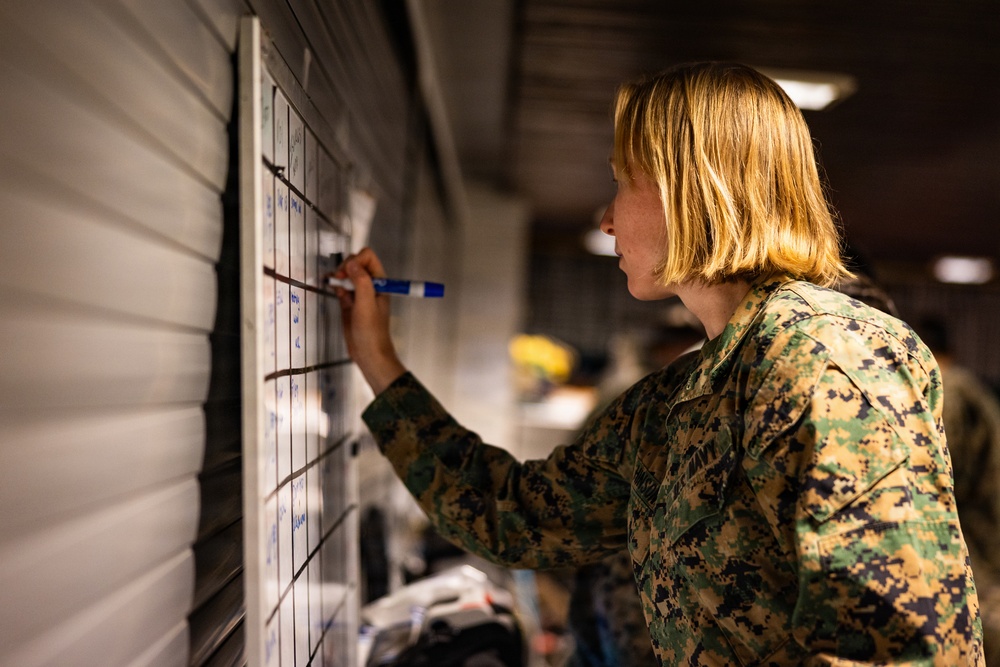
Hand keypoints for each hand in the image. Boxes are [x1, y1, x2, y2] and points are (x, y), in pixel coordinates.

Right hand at [331, 248, 405, 393]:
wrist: (368, 353)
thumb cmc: (371, 331)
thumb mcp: (366, 304)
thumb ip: (361, 282)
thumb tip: (352, 263)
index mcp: (380, 282)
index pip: (368, 258)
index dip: (356, 261)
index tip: (347, 274)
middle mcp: (370, 285)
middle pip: (356, 263)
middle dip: (346, 267)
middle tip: (339, 279)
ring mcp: (359, 294)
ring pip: (347, 274)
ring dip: (339, 275)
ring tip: (333, 284)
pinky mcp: (349, 302)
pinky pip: (341, 287)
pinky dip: (335, 285)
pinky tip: (331, 288)